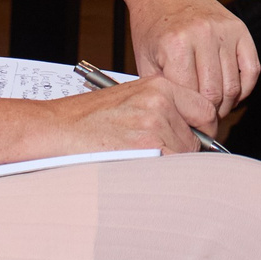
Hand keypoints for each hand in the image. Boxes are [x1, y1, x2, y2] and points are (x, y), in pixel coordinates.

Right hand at [43, 74, 225, 156]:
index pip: (204, 109)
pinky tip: (137, 167)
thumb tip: (192, 131)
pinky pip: (170, 167)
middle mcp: (161, 101)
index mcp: (159, 85)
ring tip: (139, 159)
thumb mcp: (130, 98)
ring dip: (168, 163)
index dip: (203, 129)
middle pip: (198, 136)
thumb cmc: (87, 118)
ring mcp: (154, 124)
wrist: (56, 128)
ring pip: (183, 155)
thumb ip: (162, 109)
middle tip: (162, 156)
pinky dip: (160, 174)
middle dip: (185, 150)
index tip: (197, 140)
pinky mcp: (146, 146)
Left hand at [124, 0, 259, 125]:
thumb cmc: (151, 25)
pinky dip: (244, 88)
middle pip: (214, 94)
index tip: (188, 128)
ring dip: (226, 105)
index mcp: (175, 45)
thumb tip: (177, 122)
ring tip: (214, 109)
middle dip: (209, 115)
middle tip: (202, 123)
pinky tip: (231, 93)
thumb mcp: (145, 59)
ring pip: (234, 86)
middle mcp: (203, 35)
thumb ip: (162, 91)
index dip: (189, 118)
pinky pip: (252, 69)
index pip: (190, 98)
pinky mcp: (239, 28)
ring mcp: (224, 30)